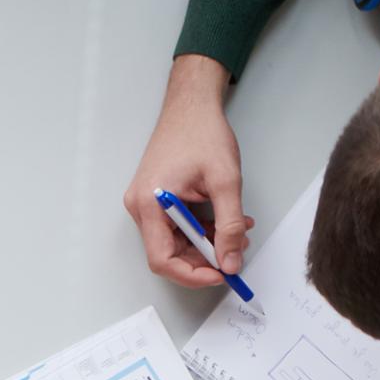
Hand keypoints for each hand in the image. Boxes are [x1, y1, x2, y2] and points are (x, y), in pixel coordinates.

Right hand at [124, 56, 251, 287]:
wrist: (190, 104)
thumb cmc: (201, 133)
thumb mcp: (225, 181)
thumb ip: (230, 226)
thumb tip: (231, 261)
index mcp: (150, 204)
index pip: (163, 259)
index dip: (192, 274)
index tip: (220, 274)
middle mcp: (141, 208)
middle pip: (169, 254)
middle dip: (204, 259)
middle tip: (234, 254)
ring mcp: (147, 204)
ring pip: (175, 242)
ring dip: (207, 244)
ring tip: (238, 233)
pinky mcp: (156, 199)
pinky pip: (176, 227)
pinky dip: (201, 230)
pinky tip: (224, 221)